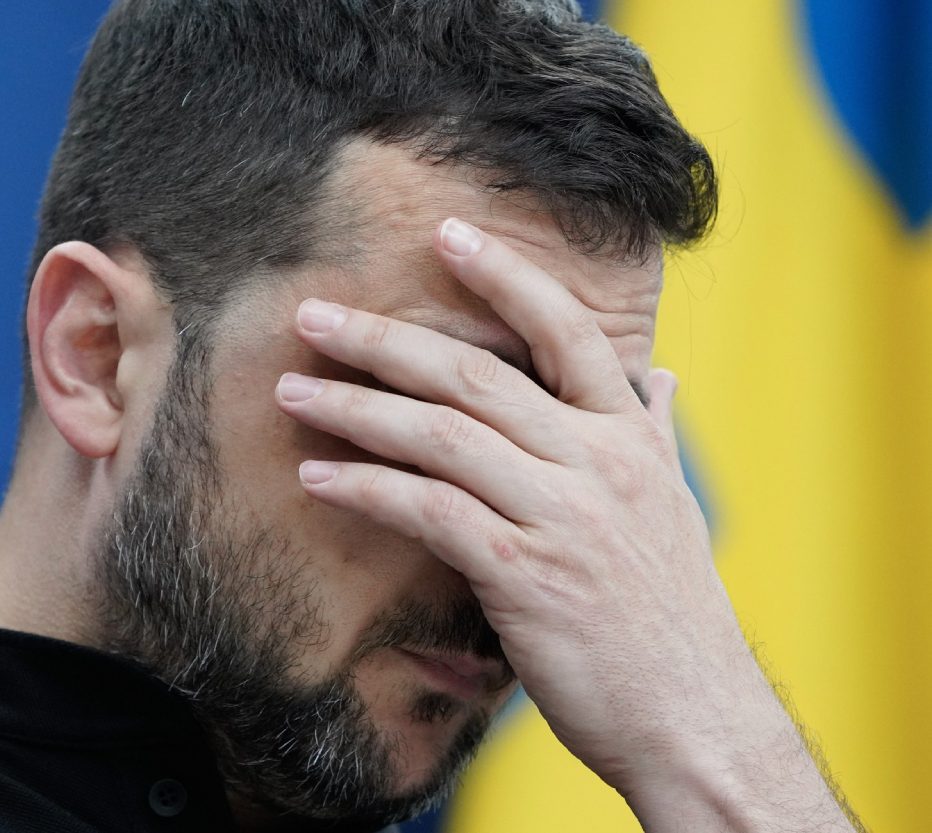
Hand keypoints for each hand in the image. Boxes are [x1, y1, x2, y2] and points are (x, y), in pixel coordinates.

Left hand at [275, 219, 861, 830]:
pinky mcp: (525, 573)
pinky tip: (318, 478)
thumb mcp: (674, 508)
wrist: (696, 718)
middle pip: (477, 374)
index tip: (446, 233)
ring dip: (358, 408)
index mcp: (629, 439)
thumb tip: (662, 376)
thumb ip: (655, 435)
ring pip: (443, 435)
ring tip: (294, 391)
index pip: (569, 331)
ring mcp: (562, 515)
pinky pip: (430, 512)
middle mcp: (598, 462)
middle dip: (387, 339)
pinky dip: (368, 488)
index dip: (506, 276)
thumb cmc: (672, 616)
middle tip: (314, 315)